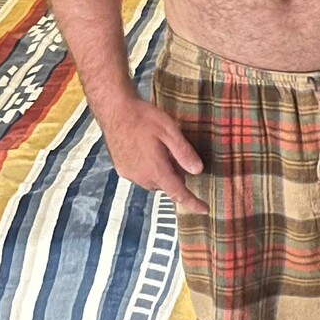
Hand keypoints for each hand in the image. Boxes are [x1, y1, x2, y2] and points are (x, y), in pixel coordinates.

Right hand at [103, 96, 208, 214]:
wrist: (114, 110)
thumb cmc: (143, 117)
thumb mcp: (169, 131)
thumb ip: (184, 152)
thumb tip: (198, 171)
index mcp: (155, 170)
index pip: (178, 193)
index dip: (193, 203)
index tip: (205, 209)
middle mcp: (141, 177)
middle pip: (167, 185)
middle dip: (176, 175)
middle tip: (177, 153)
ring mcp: (129, 174)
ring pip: (154, 181)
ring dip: (162, 172)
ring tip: (161, 149)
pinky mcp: (122, 169)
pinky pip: (142, 176)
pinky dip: (150, 169)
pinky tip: (149, 151)